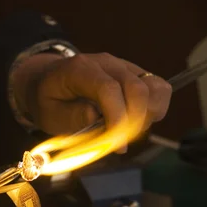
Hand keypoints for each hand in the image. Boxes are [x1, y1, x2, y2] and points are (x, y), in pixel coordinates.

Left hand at [12, 52, 171, 137]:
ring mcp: (124, 66)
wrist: (48, 80)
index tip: (116, 144)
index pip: (108, 89)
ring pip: (155, 87)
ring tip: (128, 130)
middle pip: (137, 88)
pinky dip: (155, 108)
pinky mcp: (136, 74)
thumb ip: (73, 117)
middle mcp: (106, 63)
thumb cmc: (48, 99)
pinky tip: (138, 121)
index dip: (117, 118)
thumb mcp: (49, 114)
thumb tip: (99, 121)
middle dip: (134, 122)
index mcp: (80, 69)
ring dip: (148, 115)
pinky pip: (158, 88)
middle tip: (120, 143)